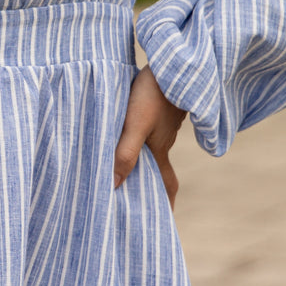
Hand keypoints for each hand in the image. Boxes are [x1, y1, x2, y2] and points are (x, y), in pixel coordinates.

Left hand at [113, 66, 186, 207]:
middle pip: (158, 173)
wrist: (171, 60)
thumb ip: (125, 153)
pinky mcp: (155, 111)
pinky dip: (135, 145)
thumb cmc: (153, 94)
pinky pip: (145, 135)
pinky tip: (121, 140)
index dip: (166, 206)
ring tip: (121, 176)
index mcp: (160, 152)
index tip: (162, 224)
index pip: (167, 187)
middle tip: (134, 204)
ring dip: (139, 166)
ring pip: (150, 153)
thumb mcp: (135, 125)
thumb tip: (114, 186)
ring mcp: (160, 126)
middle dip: (149, 189)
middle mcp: (162, 142)